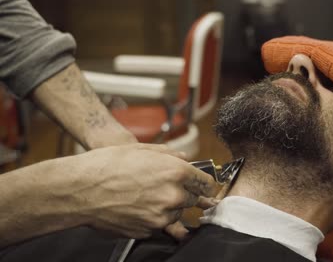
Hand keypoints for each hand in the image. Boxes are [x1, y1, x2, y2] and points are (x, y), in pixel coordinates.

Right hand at [68, 143, 216, 238]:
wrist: (79, 189)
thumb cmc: (107, 165)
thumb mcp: (141, 149)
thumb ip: (169, 154)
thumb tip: (183, 158)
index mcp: (175, 172)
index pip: (206, 182)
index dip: (204, 183)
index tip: (203, 185)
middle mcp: (172, 195)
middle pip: (193, 200)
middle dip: (185, 193)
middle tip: (169, 188)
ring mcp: (161, 216)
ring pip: (177, 214)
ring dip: (170, 207)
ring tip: (149, 196)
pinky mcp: (148, 230)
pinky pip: (160, 225)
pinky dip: (155, 218)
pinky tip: (140, 208)